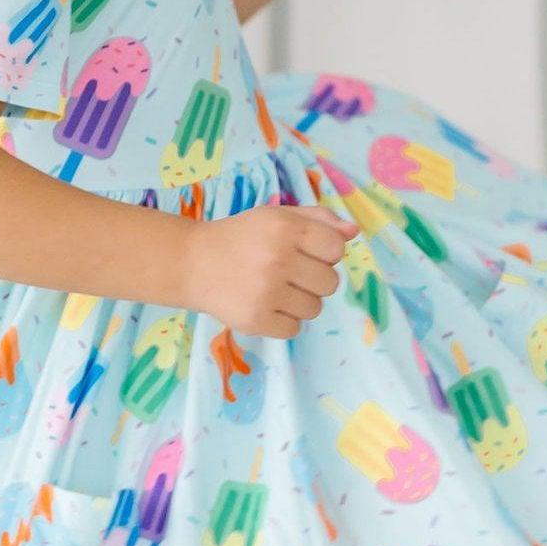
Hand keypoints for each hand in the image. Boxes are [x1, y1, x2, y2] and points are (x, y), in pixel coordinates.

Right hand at [190, 204, 350, 338]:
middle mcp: (277, 258)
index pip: (336, 249)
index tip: (305, 252)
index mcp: (285, 228)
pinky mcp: (255, 319)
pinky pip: (294, 329)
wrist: (192, 263)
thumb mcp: (276, 216)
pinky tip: (265, 306)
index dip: (325, 252)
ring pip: (315, 309)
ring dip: (300, 302)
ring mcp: (266, 292)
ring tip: (275, 290)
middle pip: (330, 283)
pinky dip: (284, 322)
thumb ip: (317, 219)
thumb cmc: (241, 237)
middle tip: (288, 273)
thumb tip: (353, 231)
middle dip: (314, 279)